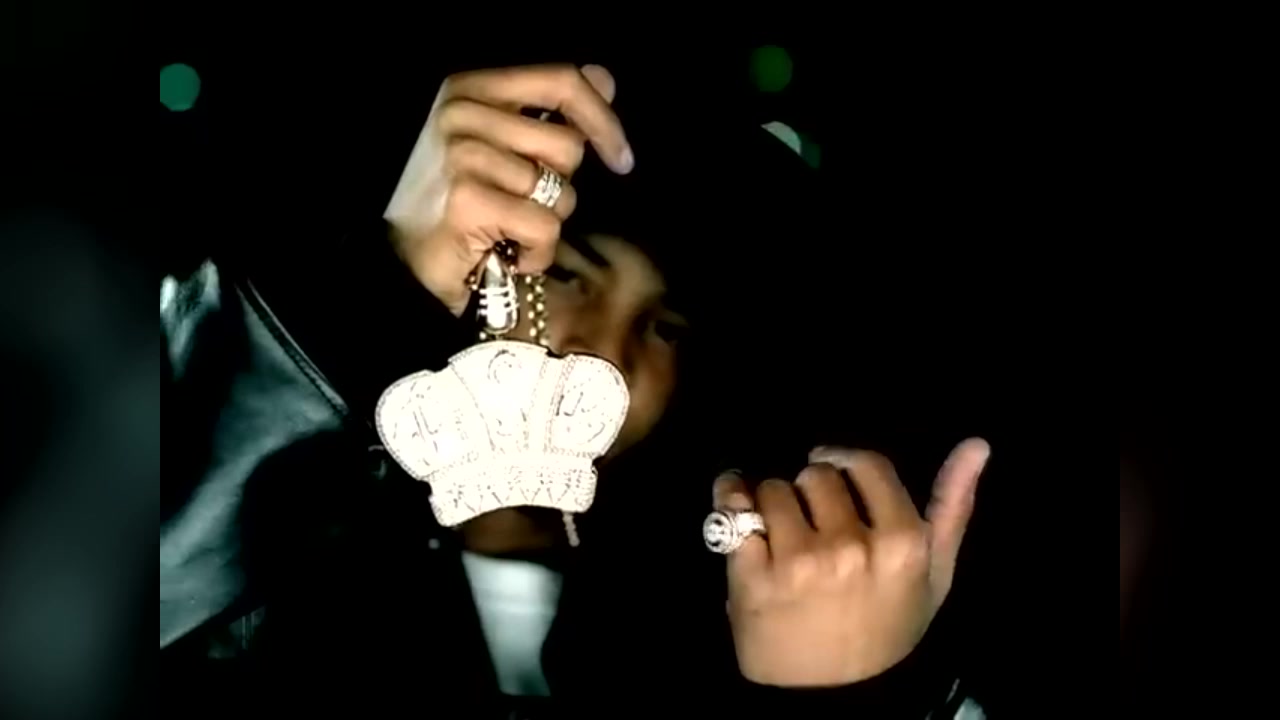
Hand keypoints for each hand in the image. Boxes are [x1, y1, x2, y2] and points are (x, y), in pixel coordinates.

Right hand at [383, 64, 633, 315]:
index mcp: (471, 89)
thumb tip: (604, 79)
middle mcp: (462, 114)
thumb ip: (550, 110)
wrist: (401, 261)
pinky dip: (536, 253)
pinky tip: (506, 255)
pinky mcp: (468, 200)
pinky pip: (545, 228)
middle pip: (568, 146)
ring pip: (561, 192)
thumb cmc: (454, 202)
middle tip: (520, 205)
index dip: (603, 120)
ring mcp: (463, 156)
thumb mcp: (500, 144)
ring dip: (546, 225)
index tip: (621, 159)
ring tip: (507, 231)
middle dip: (561, 188)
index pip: (562, 81)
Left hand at [715, 438, 989, 687]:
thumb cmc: (887, 631)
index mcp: (902, 543)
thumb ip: (953, 506)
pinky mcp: (753, 576)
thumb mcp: (933, 576)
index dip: (845, 464)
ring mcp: (799, 562)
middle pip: (815, 474)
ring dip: (769, 502)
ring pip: (772, 489)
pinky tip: (737, 512)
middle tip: (810, 518)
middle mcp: (850, 547)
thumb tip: (976, 444)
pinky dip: (729, 501)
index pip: (867, 464)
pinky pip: (732, 510)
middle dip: (809, 489)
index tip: (832, 472)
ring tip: (778, 530)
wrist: (833, 695)